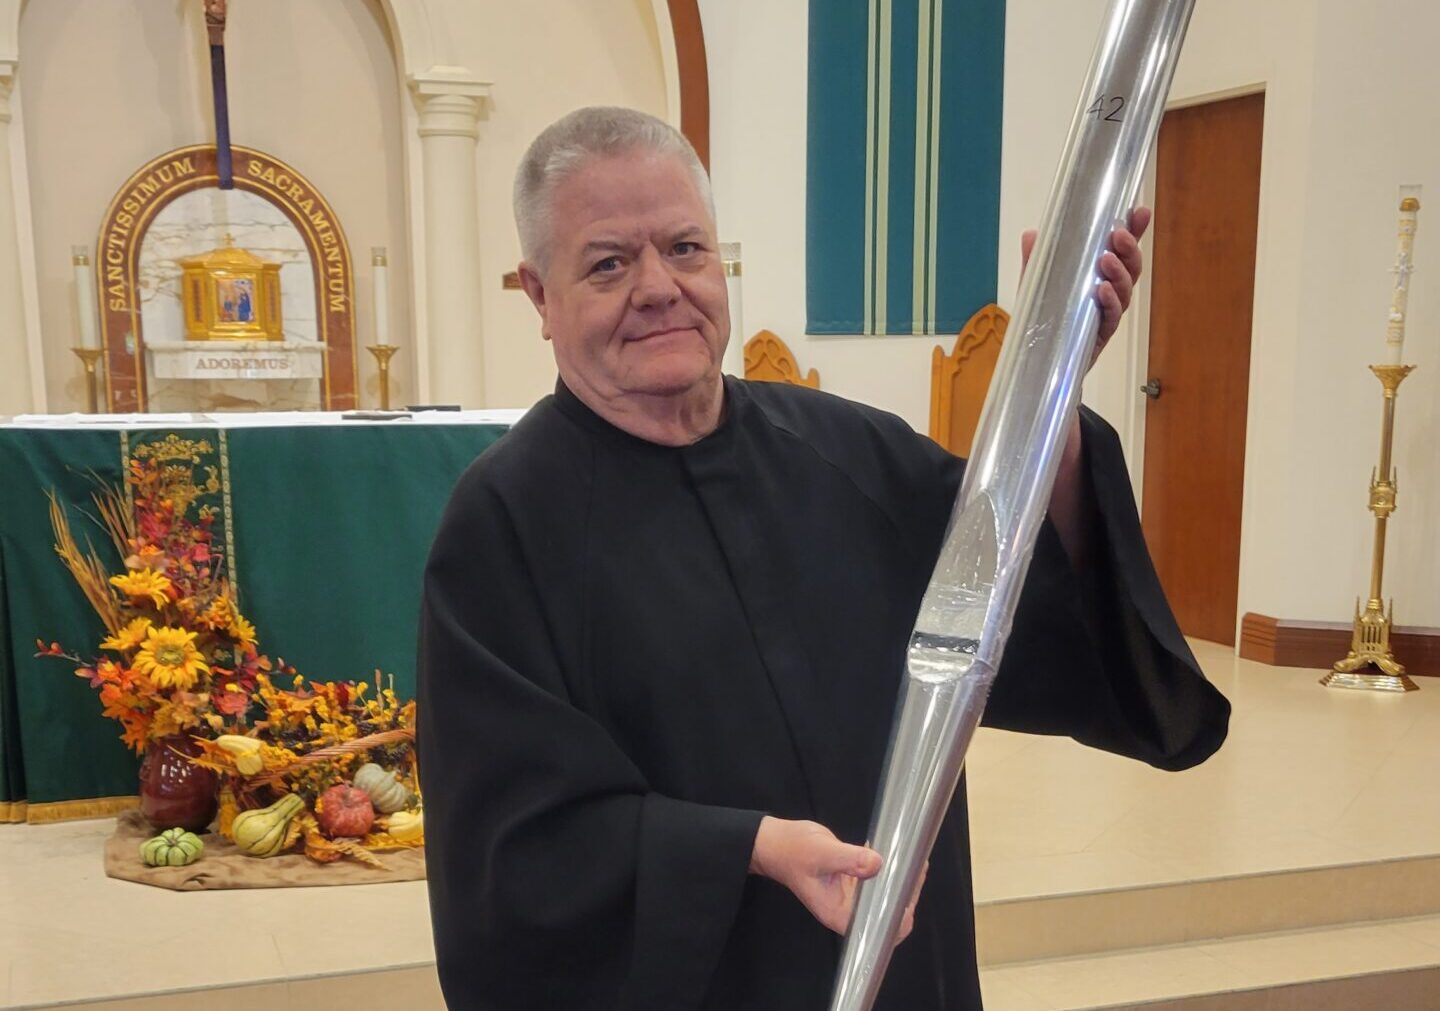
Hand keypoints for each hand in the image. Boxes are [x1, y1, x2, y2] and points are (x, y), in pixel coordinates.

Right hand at [749, 816, 926, 942]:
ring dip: (900, 884)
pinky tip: (900, 858)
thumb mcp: (821, 852)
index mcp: (838, 914)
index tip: (910, 893)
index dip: (897, 918)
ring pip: (883, 900)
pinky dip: (890, 874)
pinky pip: (876, 885)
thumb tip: (877, 863)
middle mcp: (846, 911)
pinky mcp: (851, 885)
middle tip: (917, 869)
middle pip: (884, 916)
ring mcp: (850, 899)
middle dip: (905, 897)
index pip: (877, 930)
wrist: (776, 842)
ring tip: (915, 863)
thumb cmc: (793, 850)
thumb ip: (849, 859)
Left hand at [1020, 206, 1151, 361]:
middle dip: (1130, 249)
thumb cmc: (1044, 318)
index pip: (1121, 250)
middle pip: (1131, 268)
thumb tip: (1032, 234)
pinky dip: (1109, 302)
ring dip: (1119, 273)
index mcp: (1099, 275)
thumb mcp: (1036, 286)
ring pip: (1125, 291)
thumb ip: (1036, 262)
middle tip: (1118, 235)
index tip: (1140, 212)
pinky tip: (1102, 290)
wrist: (1039, 361)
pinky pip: (1111, 317)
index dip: (1134, 231)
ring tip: (1106, 259)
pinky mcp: (1100, 335)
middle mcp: (1110, 292)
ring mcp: (1107, 314)